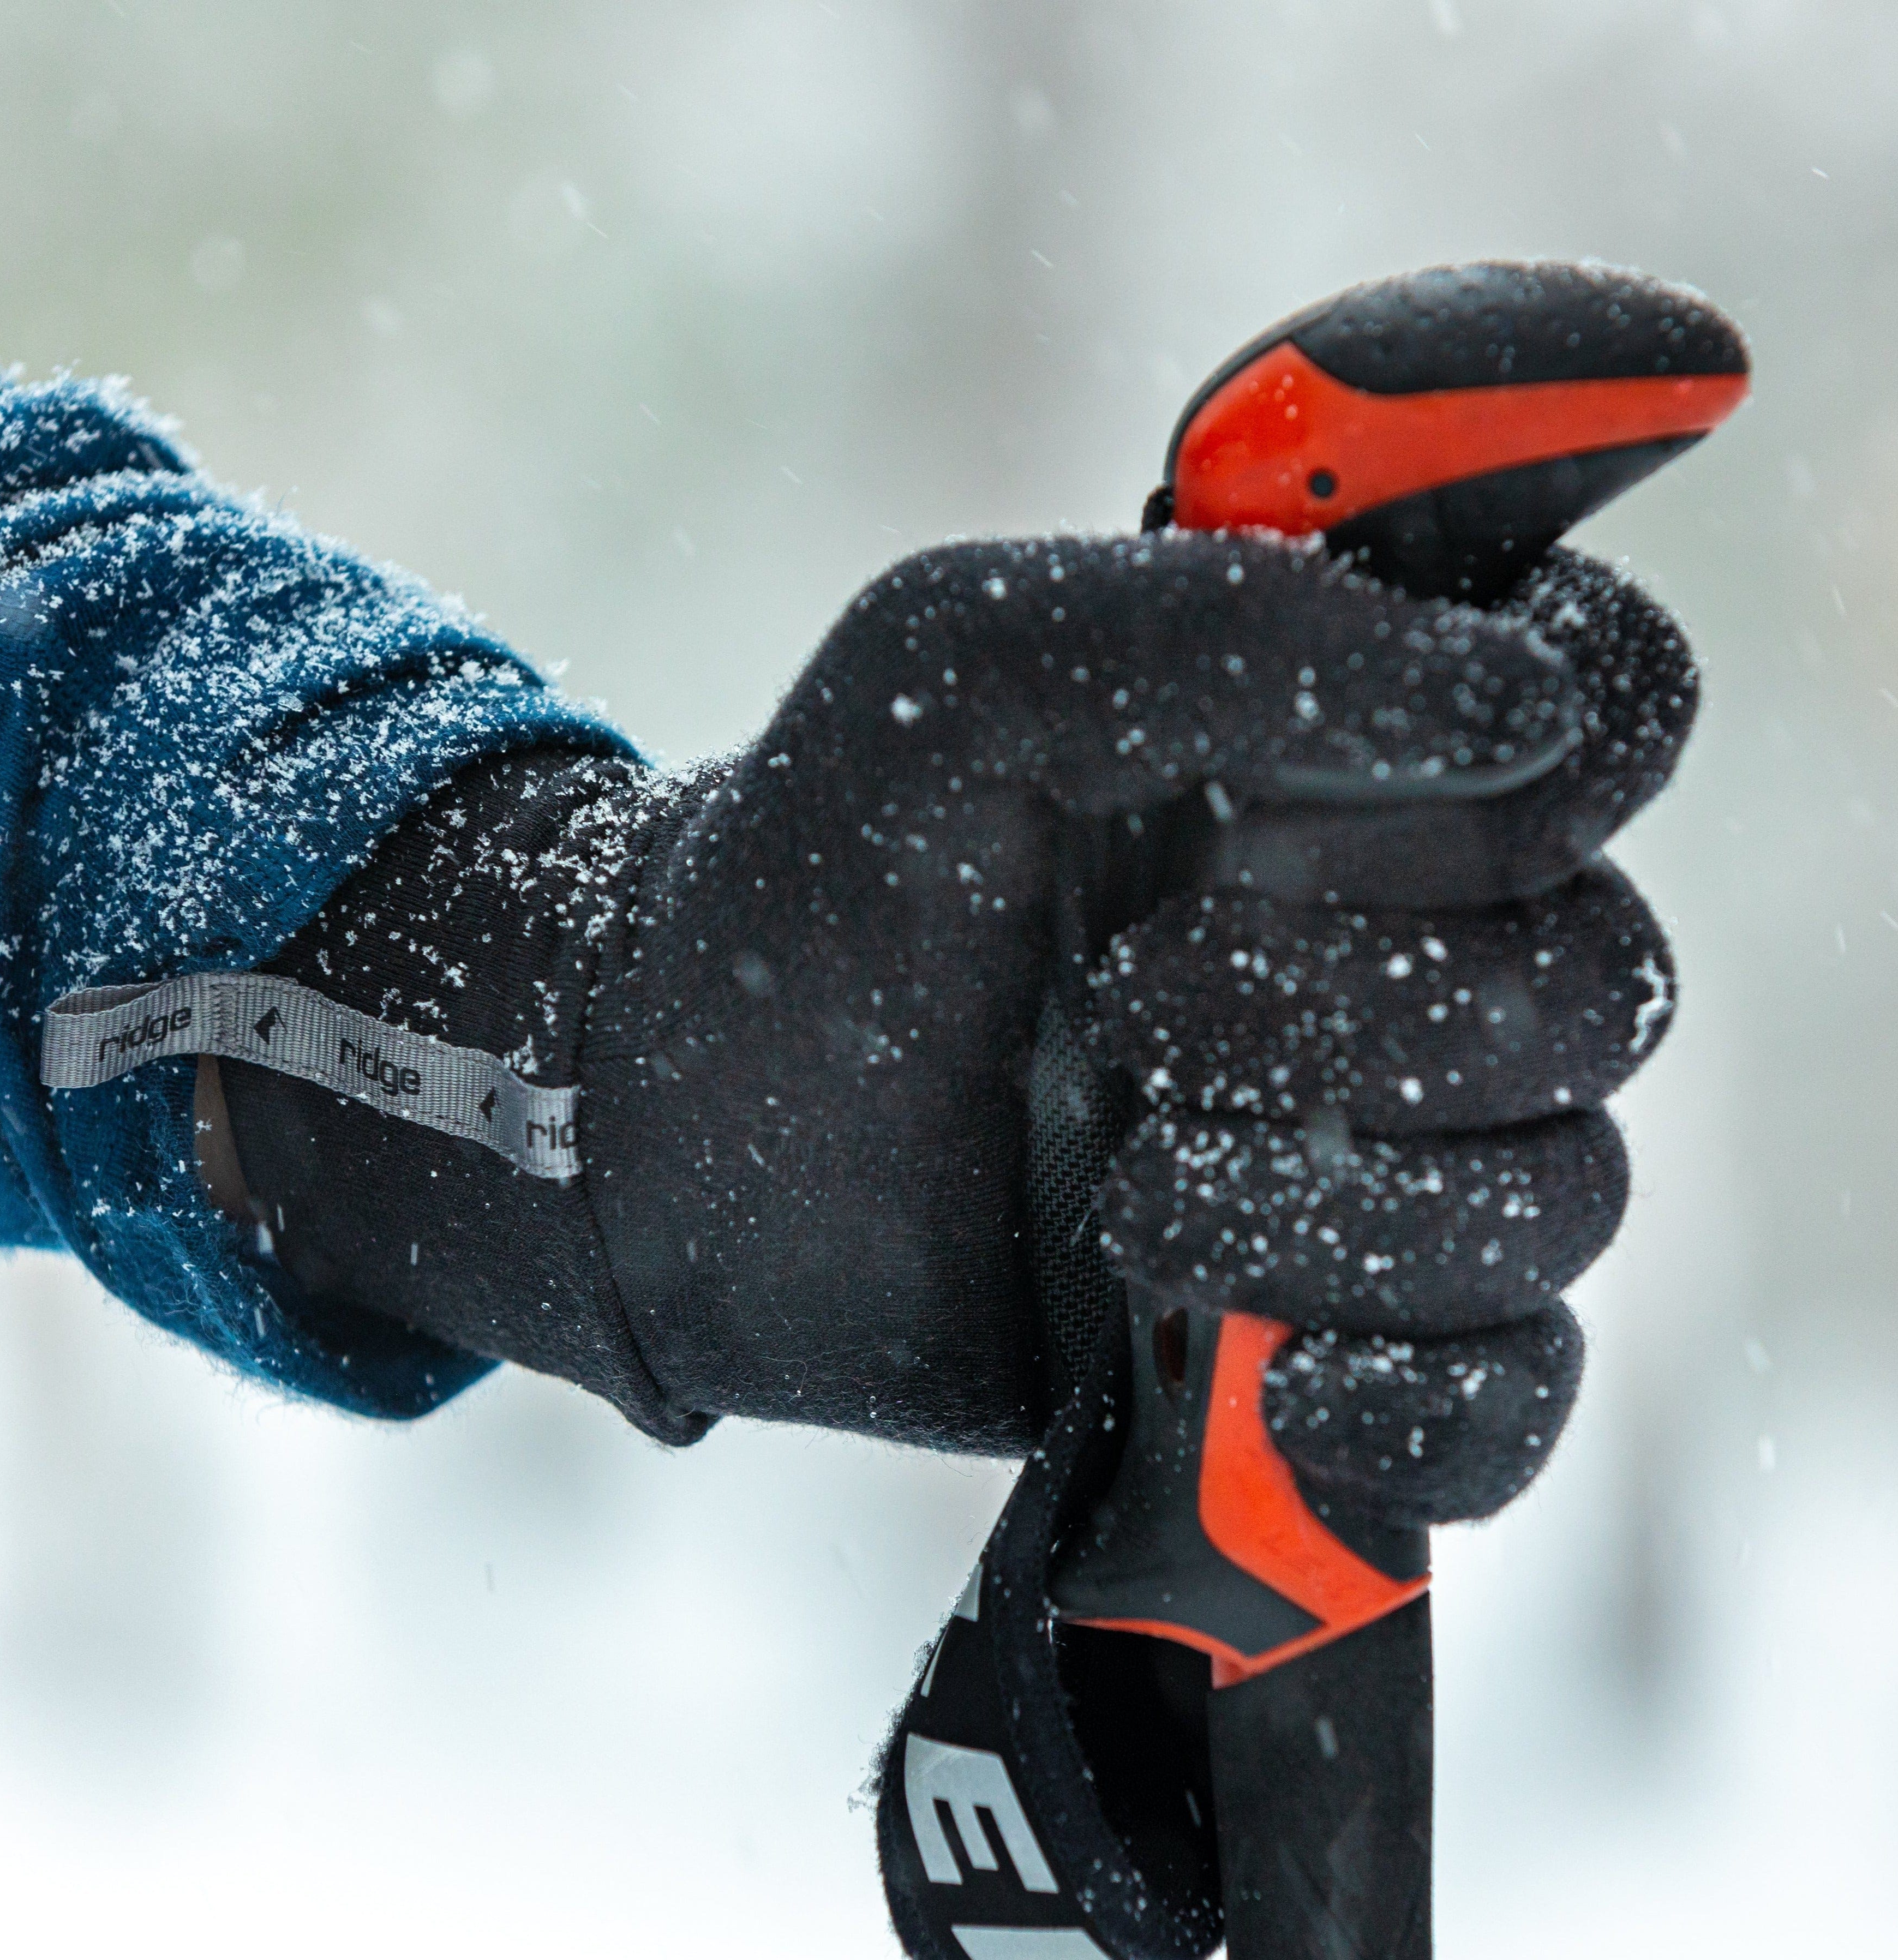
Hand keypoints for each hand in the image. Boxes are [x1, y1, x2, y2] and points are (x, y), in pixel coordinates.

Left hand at [571, 530, 1684, 1467]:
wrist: (687, 1137)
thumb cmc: (824, 876)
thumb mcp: (964, 673)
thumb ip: (1220, 627)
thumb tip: (1514, 704)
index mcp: (1347, 766)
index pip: (1603, 709)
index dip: (1554, 755)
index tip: (1333, 814)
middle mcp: (1402, 952)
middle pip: (1593, 988)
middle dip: (1360, 1017)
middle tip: (1132, 1008)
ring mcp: (1383, 1158)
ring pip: (1560, 1197)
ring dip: (1343, 1208)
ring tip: (1128, 1188)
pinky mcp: (1336, 1341)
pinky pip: (1507, 1398)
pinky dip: (1422, 1403)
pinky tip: (1280, 1385)